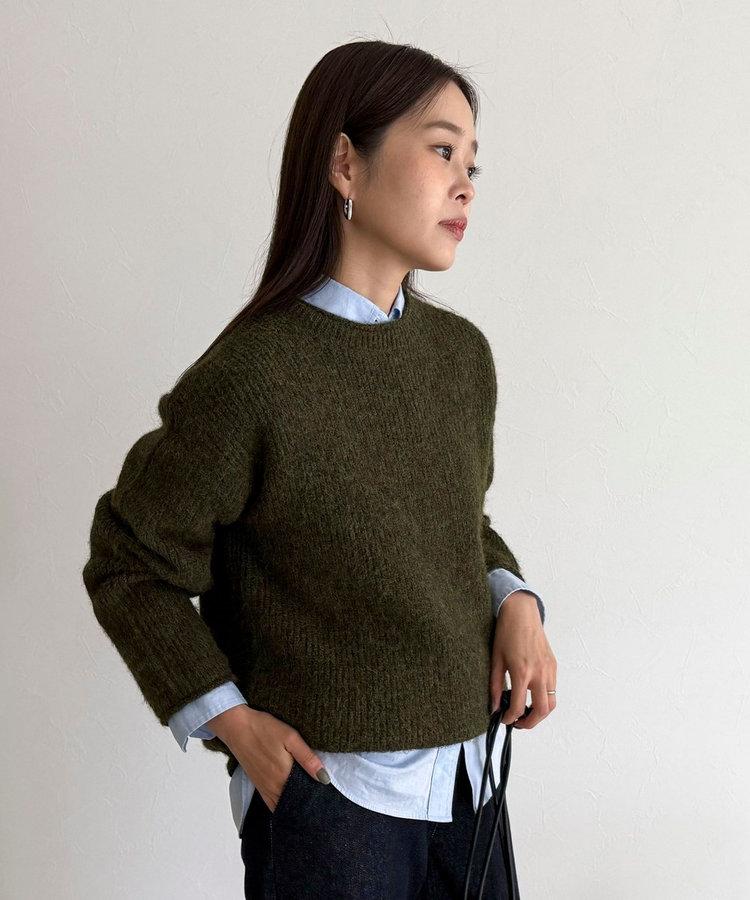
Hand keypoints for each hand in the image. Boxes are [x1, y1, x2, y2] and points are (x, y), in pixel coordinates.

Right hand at [205, 705, 330, 812]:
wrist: (237, 726)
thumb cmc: (264, 728)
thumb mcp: (290, 737)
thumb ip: (308, 758)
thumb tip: (325, 778)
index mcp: (284, 776)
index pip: (306, 796)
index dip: (317, 798)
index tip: (328, 798)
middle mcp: (273, 787)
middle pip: (295, 803)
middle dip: (308, 803)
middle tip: (322, 800)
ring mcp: (264, 788)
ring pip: (284, 806)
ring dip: (295, 805)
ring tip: (309, 800)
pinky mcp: (258, 785)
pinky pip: (272, 804)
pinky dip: (282, 805)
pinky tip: (290, 800)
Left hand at [489, 590, 556, 728]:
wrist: (521, 612)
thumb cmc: (506, 632)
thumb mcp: (495, 659)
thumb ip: (495, 686)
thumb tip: (494, 706)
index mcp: (522, 672)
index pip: (519, 706)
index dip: (511, 718)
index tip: (504, 719)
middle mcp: (539, 673)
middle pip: (541, 710)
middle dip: (530, 723)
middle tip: (518, 723)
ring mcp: (549, 669)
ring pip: (551, 703)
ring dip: (540, 713)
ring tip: (526, 712)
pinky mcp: (553, 665)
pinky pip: (553, 689)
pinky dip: (545, 698)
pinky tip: (531, 695)